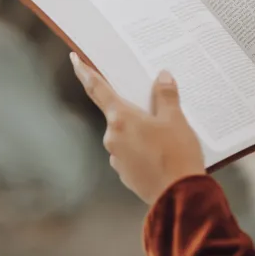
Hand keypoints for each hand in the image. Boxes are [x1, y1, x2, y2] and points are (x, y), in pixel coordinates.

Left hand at [70, 53, 204, 203]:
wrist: (180, 195)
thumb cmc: (177, 154)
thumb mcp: (176, 119)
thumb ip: (166, 96)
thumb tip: (162, 76)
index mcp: (121, 118)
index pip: (98, 89)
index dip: (85, 72)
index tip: (74, 60)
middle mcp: (112, 137)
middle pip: (118, 114)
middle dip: (132, 109)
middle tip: (154, 108)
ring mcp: (117, 157)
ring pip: (126, 135)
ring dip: (139, 131)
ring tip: (166, 135)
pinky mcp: (125, 173)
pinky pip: (131, 153)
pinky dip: (142, 149)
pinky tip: (161, 152)